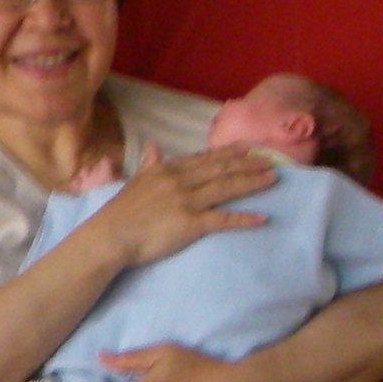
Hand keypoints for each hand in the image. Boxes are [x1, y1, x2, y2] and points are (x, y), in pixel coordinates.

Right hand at [93, 144, 274, 268]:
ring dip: (251, 182)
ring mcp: (187, 201)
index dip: (228, 153)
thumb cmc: (120, 212)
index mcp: (167, 169)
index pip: (204, 158)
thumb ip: (149, 163)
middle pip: (220, 169)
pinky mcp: (190, 223)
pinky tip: (262, 218)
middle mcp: (180, 180)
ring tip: (272, 179)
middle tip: (270, 160)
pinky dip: (243, 219)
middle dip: (248, 164)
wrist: (110, 236)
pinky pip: (223, 219)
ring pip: (226, 187)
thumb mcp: (136, 180)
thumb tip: (153, 145)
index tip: (247, 148)